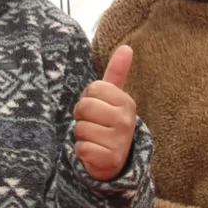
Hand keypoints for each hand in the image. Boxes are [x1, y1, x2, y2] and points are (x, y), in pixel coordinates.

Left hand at [73, 45, 136, 180]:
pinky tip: (93, 152)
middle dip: (81, 117)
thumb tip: (126, 47)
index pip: (92, 88)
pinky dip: (82, 151)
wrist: (114, 161)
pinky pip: (81, 148)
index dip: (87, 99)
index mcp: (126, 102)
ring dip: (81, 135)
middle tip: (92, 124)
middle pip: (84, 107)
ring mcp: (120, 141)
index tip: (97, 109)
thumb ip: (117, 73)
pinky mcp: (110, 159)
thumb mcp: (113, 98)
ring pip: (81, 129)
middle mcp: (127, 120)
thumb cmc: (107, 124)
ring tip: (94, 139)